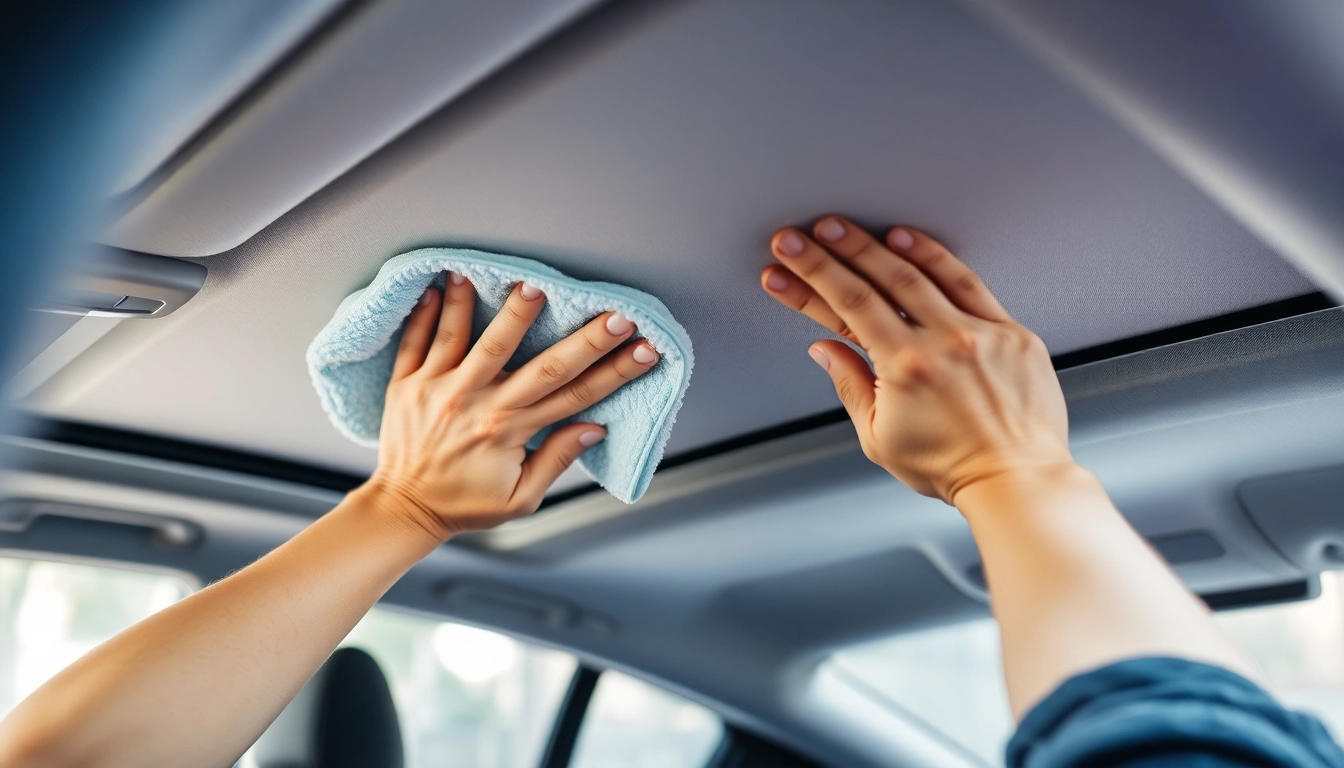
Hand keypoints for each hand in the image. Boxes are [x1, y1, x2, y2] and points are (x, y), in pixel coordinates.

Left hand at [367, 274, 658, 538]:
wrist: (403, 507)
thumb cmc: (465, 503)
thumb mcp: (520, 498)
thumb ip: (555, 460)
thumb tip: (594, 428)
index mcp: (511, 431)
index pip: (576, 395)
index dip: (616, 372)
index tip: (646, 348)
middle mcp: (480, 405)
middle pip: (542, 364)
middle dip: (583, 338)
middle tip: (614, 313)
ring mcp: (441, 390)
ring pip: (475, 341)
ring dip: (502, 311)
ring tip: (524, 280)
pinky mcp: (408, 383)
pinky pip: (418, 341)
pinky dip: (429, 311)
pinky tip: (444, 280)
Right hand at [760, 216, 1071, 504]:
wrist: (1016, 480)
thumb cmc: (952, 467)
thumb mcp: (880, 438)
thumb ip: (850, 386)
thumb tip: (825, 350)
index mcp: (906, 368)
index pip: (848, 304)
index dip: (812, 274)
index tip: (788, 256)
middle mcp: (943, 342)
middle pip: (879, 278)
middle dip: (836, 250)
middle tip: (807, 233)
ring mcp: (980, 332)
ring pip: (923, 272)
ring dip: (880, 246)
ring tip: (849, 229)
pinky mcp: (1011, 332)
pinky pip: (970, 282)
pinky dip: (937, 258)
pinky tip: (912, 242)